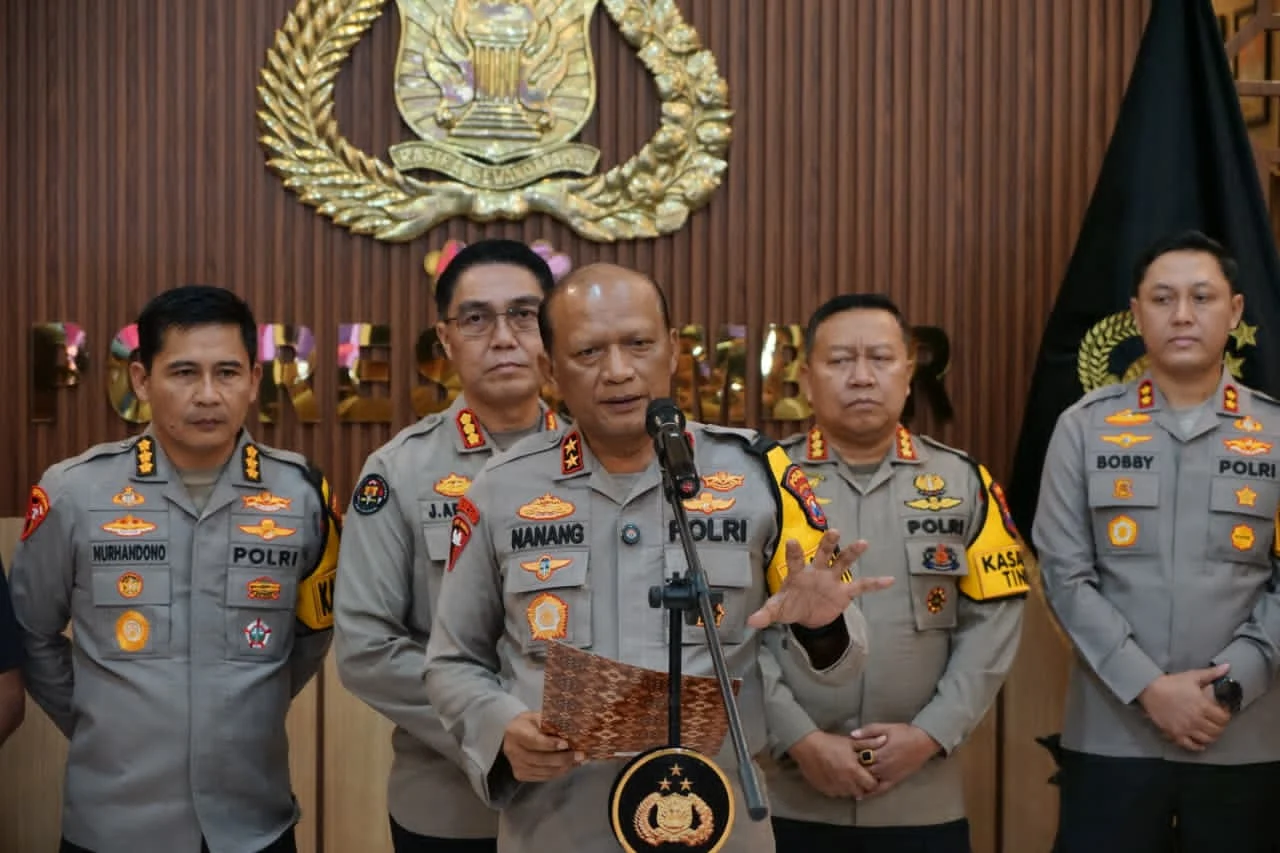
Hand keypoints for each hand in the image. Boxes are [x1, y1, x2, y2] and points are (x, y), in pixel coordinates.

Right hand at [501, 711, 580, 781]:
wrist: (512, 735)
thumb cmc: (528, 723)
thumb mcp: (537, 716)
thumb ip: (550, 723)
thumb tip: (573, 730)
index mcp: (515, 732)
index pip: (534, 741)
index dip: (550, 744)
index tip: (566, 744)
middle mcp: (513, 751)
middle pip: (540, 759)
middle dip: (562, 758)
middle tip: (580, 755)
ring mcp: (516, 765)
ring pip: (544, 771)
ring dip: (564, 767)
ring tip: (579, 761)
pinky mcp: (521, 775)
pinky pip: (543, 777)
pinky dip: (558, 773)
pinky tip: (570, 766)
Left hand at [747, 531, 893, 628]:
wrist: (806, 615)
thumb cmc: (790, 605)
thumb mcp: (777, 610)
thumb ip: (766, 613)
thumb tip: (751, 622)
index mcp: (798, 573)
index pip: (796, 560)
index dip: (794, 551)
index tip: (792, 541)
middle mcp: (817, 571)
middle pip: (824, 553)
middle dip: (829, 543)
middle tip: (834, 531)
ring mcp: (832, 580)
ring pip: (843, 562)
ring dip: (852, 553)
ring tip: (863, 543)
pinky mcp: (844, 592)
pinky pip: (861, 586)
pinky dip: (875, 584)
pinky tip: (889, 579)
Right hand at [787, 730, 880, 798]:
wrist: (807, 747)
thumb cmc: (830, 743)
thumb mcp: (850, 742)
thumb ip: (868, 743)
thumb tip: (885, 739)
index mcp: (854, 771)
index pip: (872, 785)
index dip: (873, 781)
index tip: (870, 775)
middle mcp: (846, 783)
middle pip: (861, 792)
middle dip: (863, 786)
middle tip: (859, 777)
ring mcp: (835, 788)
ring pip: (849, 794)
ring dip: (851, 788)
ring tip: (847, 778)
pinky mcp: (825, 790)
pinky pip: (837, 794)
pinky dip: (839, 789)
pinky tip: (837, 779)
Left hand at [848, 723, 941, 794]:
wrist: (924, 741)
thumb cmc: (904, 733)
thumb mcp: (886, 727)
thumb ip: (868, 731)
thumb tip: (852, 734)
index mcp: (879, 752)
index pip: (859, 759)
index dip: (849, 759)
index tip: (840, 758)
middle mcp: (883, 766)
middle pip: (862, 771)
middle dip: (852, 772)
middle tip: (840, 772)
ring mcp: (889, 775)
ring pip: (870, 782)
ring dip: (859, 783)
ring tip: (846, 783)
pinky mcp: (896, 780)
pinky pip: (882, 790)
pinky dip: (871, 794)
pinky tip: (861, 796)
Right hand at [1137, 664, 1231, 751]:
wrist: (1150, 690)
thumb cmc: (1173, 683)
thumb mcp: (1193, 676)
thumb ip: (1212, 673)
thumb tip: (1228, 667)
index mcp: (1203, 706)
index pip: (1223, 719)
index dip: (1226, 716)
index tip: (1223, 712)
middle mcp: (1197, 720)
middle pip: (1217, 731)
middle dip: (1220, 726)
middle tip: (1217, 721)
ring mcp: (1186, 729)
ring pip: (1206, 739)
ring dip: (1211, 736)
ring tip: (1209, 730)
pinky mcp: (1176, 734)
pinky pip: (1191, 746)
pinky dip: (1198, 746)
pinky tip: (1200, 743)